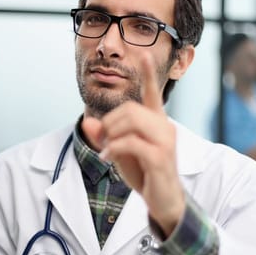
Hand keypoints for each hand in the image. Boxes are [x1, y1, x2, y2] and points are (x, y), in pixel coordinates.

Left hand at [81, 66, 184, 236]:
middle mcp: (165, 127)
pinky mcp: (161, 157)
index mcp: (157, 123)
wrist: (163, 201)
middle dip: (110, 121)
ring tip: (108, 149)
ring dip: (112, 134)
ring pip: (132, 121)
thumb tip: (90, 122)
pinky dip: (114, 147)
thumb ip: (105, 137)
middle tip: (104, 139)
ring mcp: (165, 142)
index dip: (149, 74)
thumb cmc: (145, 173)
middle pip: (131, 108)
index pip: (154, 94)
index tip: (145, 53)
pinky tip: (108, 157)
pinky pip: (131, 142)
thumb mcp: (120, 153)